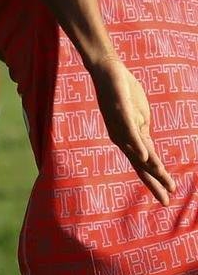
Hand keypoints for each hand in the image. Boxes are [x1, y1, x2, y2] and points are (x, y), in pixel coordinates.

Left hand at [88, 54, 174, 205]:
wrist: (108, 72)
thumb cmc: (122, 94)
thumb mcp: (138, 117)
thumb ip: (142, 134)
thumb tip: (148, 150)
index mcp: (129, 138)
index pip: (144, 164)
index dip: (156, 180)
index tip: (167, 197)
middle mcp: (122, 136)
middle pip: (141, 164)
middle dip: (154, 183)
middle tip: (166, 202)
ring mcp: (121, 124)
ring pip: (138, 151)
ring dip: (152, 168)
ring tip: (165, 182)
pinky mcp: (121, 111)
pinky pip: (129, 131)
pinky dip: (138, 145)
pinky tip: (144, 157)